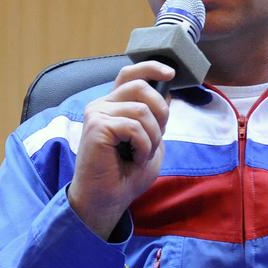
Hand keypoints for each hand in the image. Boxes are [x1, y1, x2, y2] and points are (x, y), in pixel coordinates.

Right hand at [67, 61, 172, 239]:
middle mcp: (102, 106)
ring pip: (142, 110)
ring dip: (152, 137)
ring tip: (141, 155)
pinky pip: (134, 127)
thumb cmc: (125, 176)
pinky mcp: (96, 127)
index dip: (151, 67)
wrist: (107, 200)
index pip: (130, 74)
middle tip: (157, 138)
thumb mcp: (150, 141)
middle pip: (140, 86)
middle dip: (160, 112)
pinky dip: (143, 146)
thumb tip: (167, 93)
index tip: (171, 73)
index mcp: (113, 106)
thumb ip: (155, 118)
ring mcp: (97, 114)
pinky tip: (134, 159)